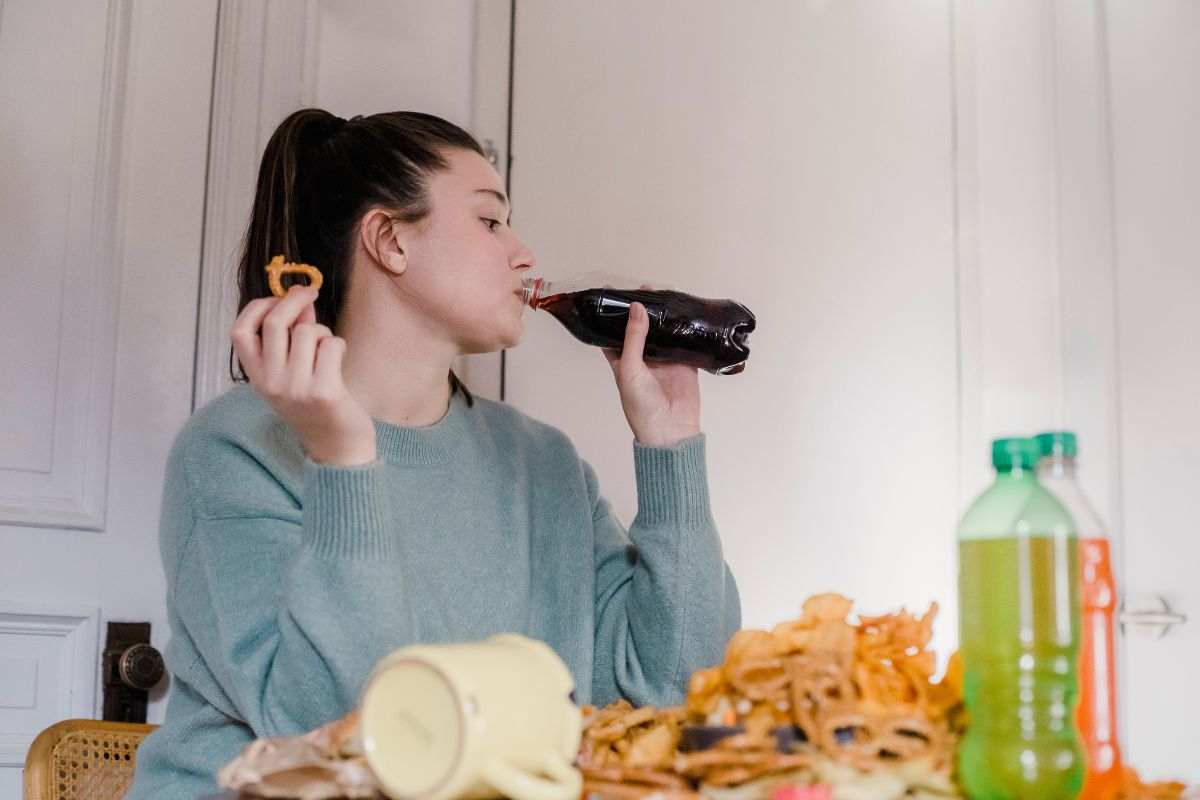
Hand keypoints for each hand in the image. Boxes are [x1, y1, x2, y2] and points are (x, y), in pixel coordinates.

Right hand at [230, 285, 376, 465]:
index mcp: (256, 377)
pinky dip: (338, 344)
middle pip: (274, 323)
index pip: (239, 332)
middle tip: (309, 293)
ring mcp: (296, 388)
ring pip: (307, 332)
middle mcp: (270, 383)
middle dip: (294, 300)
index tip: (275, 299)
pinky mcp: (324, 391)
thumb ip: (289, 337)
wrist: (336, 445)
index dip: (256, 307)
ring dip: (322, 331)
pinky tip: (338, 360)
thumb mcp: (289, 374)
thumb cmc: (314, 403)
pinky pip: (330, 345)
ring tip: (326, 349)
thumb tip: (300, 297)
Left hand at [604, 302, 701, 446]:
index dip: (612, 314)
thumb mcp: (630, 369)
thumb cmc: (641, 406)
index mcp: (622, 361)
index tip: (612, 292)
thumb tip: (637, 307)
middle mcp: (643, 358)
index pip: (613, 332)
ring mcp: (664, 360)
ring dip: (664, 317)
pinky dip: (685, 329)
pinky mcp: (684, 363)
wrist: (670, 430)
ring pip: (663, 332)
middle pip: (641, 328)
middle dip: (642, 310)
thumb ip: (633, 338)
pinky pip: (684, 342)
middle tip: (646, 288)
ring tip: (665, 294)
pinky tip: (686, 312)